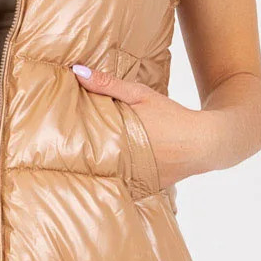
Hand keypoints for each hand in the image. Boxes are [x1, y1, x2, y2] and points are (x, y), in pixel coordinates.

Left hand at [70, 62, 202, 186]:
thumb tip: (76, 71)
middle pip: (91, 165)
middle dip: (79, 160)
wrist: (205, 143)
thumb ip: (109, 85)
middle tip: (61, 156)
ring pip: (105, 179)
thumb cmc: (171, 117)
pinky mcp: (143, 190)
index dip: (69, 145)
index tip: (55, 141)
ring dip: (95, 173)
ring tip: (76, 169)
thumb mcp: (141, 95)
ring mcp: (133, 181)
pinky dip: (115, 182)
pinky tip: (105, 179)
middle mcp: (123, 166)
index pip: (83, 147)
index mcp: (117, 143)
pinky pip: (122, 187)